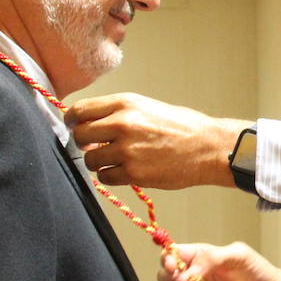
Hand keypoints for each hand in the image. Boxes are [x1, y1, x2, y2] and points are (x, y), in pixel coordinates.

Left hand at [67, 93, 247, 188]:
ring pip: (90, 160)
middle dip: (83, 143)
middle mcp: (123, 124)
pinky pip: (105, 177)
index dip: (72, 121)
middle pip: (79, 136)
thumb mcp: (149, 107)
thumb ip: (118, 114)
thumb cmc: (184, 127)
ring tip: (115, 160)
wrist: (208, 147)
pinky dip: (111, 176)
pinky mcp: (134, 173)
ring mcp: (128, 150)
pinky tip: (125, 171)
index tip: (74, 127)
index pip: (80, 110)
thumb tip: (92, 126)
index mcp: (126, 103)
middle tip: (94, 147)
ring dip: (98, 162)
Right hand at [158, 242, 280, 280]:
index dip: (167, 260)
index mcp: (202, 257)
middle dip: (170, 280)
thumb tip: (188, 273)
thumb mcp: (239, 255)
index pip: (172, 254)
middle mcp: (196, 275)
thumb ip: (211, 258)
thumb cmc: (259, 273)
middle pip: (165, 276)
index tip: (174, 268)